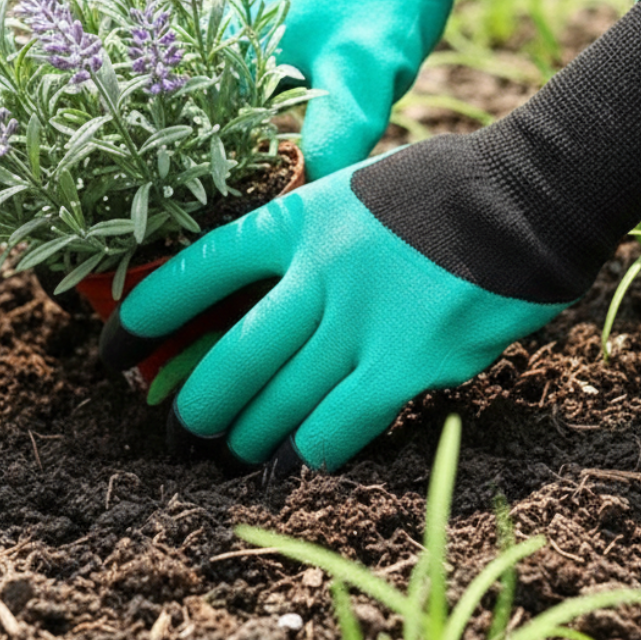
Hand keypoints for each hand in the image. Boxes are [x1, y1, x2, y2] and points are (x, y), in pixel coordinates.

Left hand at [101, 0, 640, 473]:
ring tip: (237, 453)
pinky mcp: (407, 363)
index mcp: (299, 217)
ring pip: (277, 403)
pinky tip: (310, 450)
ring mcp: (360, 319)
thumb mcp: (358, 187)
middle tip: (183, 431)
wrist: (532, 195)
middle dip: (196, 407)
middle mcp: (317, 270)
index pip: (195, 270)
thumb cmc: (448, 187)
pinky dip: (314, 447)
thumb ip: (309, 235)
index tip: (108, 351)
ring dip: (249, 438)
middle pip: (230, 358)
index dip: (141, 316)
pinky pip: (336, 427)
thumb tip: (265, 293)